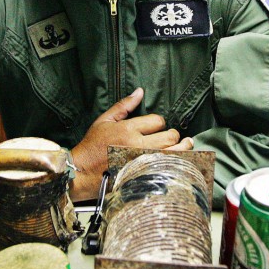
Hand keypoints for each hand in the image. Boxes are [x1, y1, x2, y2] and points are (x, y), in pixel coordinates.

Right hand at [69, 88, 193, 200]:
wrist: (82, 172)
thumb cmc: (92, 146)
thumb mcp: (104, 121)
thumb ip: (123, 106)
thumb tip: (140, 92)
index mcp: (127, 130)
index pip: (158, 121)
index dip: (160, 122)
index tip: (157, 127)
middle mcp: (137, 146)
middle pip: (170, 137)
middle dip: (174, 135)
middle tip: (173, 136)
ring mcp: (142, 163)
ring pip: (174, 154)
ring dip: (184, 148)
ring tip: (187, 144)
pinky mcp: (144, 176)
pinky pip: (168, 169)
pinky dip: (177, 164)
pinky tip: (180, 160)